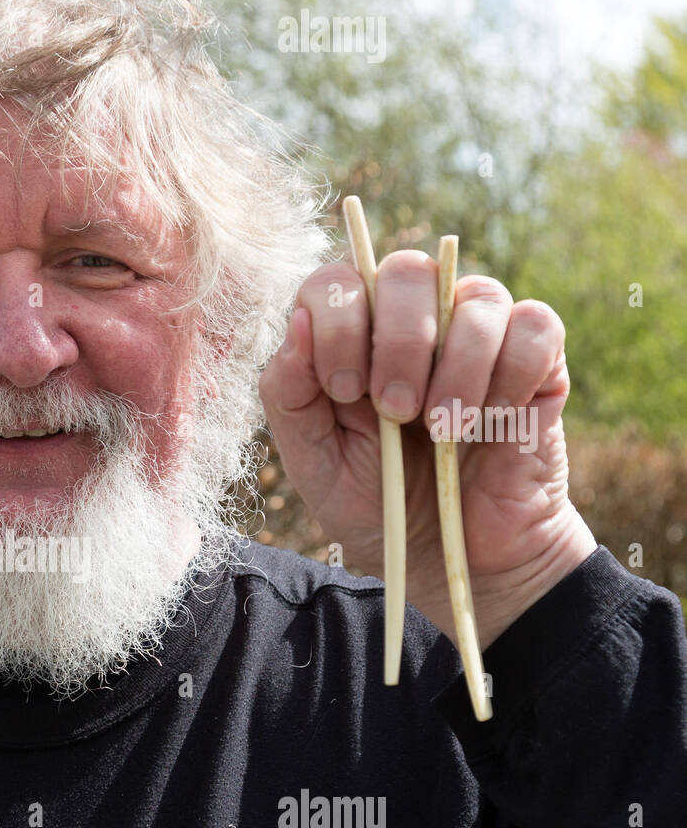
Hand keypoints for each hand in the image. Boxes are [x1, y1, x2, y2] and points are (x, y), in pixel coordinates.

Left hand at [261, 250, 596, 647]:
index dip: (339, 321)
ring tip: (444, 431)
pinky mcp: (537, 360)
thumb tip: (298, 322)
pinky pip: (535, 326)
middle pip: (407, 271)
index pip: (338, 280)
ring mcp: (477, 335)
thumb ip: (290, 395)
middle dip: (397, 341)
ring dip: (456, 367)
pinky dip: (510, 374)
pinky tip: (491, 421)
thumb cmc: (377, 505)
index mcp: (352, 338)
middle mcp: (414, 323)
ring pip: (477, 296)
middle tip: (395, 410)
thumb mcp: (315, 462)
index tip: (343, 390)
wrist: (450, 556)